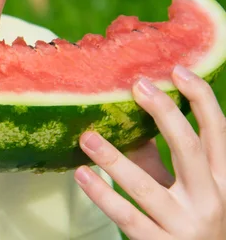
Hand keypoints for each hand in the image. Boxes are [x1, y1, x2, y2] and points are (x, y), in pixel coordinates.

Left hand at [74, 65, 225, 239]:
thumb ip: (160, 158)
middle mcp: (211, 200)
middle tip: (138, 85)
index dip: (201, 99)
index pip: (218, 132)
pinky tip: (82, 175)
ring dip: (113, 159)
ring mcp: (186, 225)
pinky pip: (127, 217)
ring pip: (147, 187)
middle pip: (189, 149)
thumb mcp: (185, 188)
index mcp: (223, 179)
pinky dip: (102, 195)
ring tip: (87, 137)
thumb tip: (128, 118)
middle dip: (165, 114)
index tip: (177, 70)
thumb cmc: (190, 220)